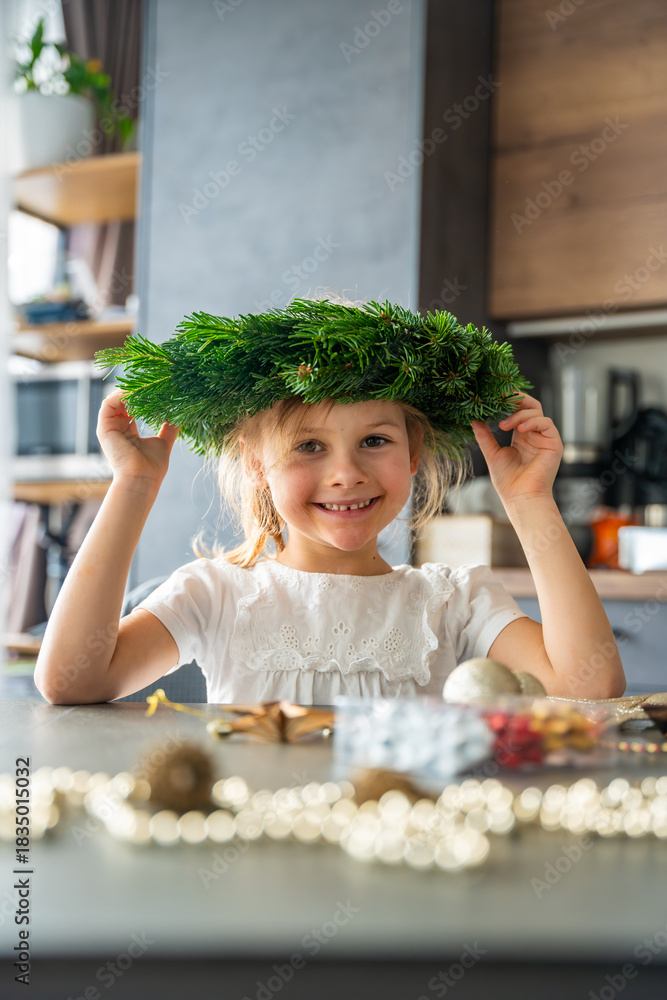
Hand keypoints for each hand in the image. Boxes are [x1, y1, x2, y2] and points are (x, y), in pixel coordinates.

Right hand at [97, 388, 178, 485]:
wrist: (142, 479)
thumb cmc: (152, 466)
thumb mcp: (164, 442)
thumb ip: (169, 428)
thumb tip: (179, 415)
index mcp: (129, 432)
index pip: (132, 408)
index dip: (142, 398)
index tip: (156, 390)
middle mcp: (117, 429)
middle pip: (122, 402)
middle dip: (136, 392)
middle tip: (151, 384)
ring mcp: (109, 428)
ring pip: (114, 400)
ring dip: (128, 391)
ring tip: (144, 388)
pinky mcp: (104, 428)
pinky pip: (108, 404)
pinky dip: (120, 395)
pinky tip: (135, 394)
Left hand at [470, 394, 562, 508]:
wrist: (520, 498)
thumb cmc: (508, 481)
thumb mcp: (492, 454)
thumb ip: (484, 436)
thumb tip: (474, 419)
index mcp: (521, 435)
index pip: (518, 409)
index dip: (508, 401)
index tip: (493, 396)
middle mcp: (534, 434)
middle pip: (530, 405)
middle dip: (516, 398)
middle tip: (500, 398)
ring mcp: (545, 438)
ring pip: (537, 411)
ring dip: (519, 413)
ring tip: (504, 424)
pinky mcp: (554, 443)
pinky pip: (546, 423)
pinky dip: (532, 421)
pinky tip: (519, 429)